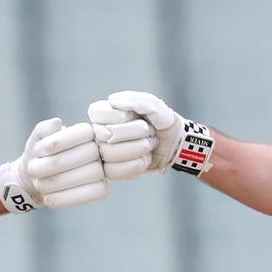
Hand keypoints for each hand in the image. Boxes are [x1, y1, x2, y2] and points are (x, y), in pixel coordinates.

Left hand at [0, 118, 107, 212]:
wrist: (37, 179)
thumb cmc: (40, 156)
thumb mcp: (37, 138)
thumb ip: (44, 129)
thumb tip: (56, 123)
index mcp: (87, 133)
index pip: (84, 132)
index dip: (62, 141)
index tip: (42, 149)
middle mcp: (100, 150)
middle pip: (87, 153)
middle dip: (55, 163)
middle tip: (33, 169)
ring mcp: (102, 171)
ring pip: (87, 174)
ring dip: (56, 181)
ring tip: (38, 183)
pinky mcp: (100, 190)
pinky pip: (88, 195)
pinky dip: (64, 198)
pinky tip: (47, 198)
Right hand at [88, 91, 213, 178]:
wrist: (175, 142)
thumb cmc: (161, 120)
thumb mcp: (154, 105)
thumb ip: (135, 99)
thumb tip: (112, 101)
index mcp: (104, 112)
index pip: (97, 112)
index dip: (119, 116)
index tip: (135, 116)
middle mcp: (99, 131)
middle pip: (106, 134)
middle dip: (136, 132)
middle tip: (150, 131)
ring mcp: (104, 151)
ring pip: (110, 153)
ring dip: (139, 148)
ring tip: (150, 143)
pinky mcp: (111, 169)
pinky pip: (115, 171)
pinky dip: (137, 164)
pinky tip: (145, 158)